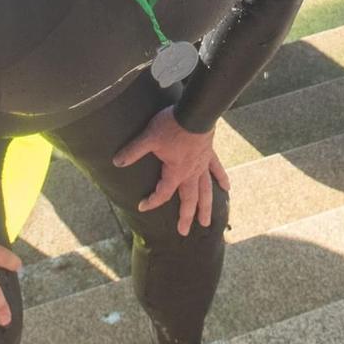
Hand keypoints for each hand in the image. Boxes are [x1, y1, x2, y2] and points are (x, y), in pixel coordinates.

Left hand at [112, 105, 229, 236]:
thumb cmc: (172, 125)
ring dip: (206, 207)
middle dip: (186, 217)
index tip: (142, 206)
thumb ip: (133, 151)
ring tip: (207, 222)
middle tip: (184, 232)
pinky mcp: (209, 154)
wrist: (195, 111)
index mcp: (176, 172)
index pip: (163, 193)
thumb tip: (117, 162)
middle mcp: (191, 173)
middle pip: (189, 200)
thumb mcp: (149, 137)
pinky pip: (217, 169)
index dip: (152, 201)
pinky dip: (222, 179)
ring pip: (206, 190)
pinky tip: (227, 188)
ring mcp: (202, 164)